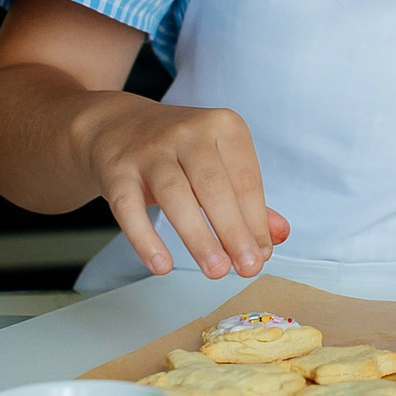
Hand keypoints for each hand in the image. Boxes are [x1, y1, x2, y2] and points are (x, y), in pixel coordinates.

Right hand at [73, 93, 287, 279]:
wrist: (117, 125)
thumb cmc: (180, 150)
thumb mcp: (219, 161)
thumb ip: (248, 198)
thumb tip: (278, 236)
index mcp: (223, 126)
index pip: (245, 180)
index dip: (256, 222)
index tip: (263, 255)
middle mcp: (188, 132)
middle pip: (214, 187)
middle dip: (234, 231)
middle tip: (247, 268)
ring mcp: (150, 150)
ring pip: (175, 195)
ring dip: (198, 237)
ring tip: (216, 270)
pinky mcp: (117, 170)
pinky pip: (129, 208)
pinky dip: (146, 238)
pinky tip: (162, 265)